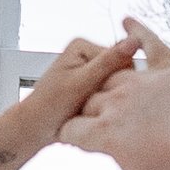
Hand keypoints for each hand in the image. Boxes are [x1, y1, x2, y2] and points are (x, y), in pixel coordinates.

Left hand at [6, 35, 138, 155]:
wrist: (35, 129)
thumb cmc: (51, 106)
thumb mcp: (82, 83)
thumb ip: (108, 62)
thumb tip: (134, 40)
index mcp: (82, 45)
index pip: (122, 59)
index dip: (117, 81)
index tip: (98, 94)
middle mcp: (86, 53)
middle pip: (120, 72)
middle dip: (111, 91)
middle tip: (91, 103)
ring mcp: (89, 70)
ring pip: (117, 86)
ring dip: (108, 100)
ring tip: (89, 109)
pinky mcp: (90, 85)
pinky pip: (110, 94)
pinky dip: (104, 105)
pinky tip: (91, 113)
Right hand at [62, 15, 169, 169]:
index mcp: (106, 134)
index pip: (72, 130)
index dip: (71, 136)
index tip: (74, 139)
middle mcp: (117, 102)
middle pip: (88, 100)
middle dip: (86, 111)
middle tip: (92, 119)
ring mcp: (142, 81)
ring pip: (111, 75)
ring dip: (105, 82)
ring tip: (104, 87)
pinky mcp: (169, 66)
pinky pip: (149, 43)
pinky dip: (138, 31)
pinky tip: (127, 23)